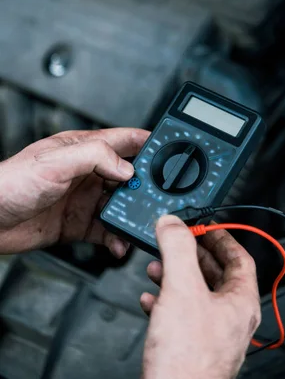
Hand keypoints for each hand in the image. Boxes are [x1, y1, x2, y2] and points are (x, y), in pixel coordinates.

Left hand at [0, 128, 148, 255]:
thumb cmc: (12, 183)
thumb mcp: (56, 162)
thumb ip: (95, 157)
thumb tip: (127, 167)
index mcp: (83, 149)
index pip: (124, 140)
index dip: (147, 141)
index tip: (171, 147)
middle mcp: (88, 173)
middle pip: (128, 175)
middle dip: (146, 185)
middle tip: (161, 197)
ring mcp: (84, 199)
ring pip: (120, 205)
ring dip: (133, 214)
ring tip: (143, 223)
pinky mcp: (78, 224)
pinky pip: (107, 230)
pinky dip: (117, 238)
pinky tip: (120, 243)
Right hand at [140, 215, 260, 378]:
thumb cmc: (188, 360)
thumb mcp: (182, 289)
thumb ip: (177, 250)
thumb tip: (173, 223)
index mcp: (241, 302)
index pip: (240, 258)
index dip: (222, 237)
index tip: (206, 225)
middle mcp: (231, 319)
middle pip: (216, 275)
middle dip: (193, 255)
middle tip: (177, 242)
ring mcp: (213, 336)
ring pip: (197, 295)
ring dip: (176, 276)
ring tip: (157, 267)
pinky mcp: (193, 349)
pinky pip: (182, 316)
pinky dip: (166, 301)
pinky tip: (150, 300)